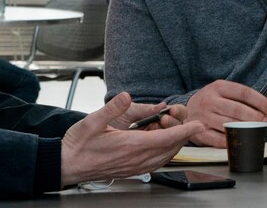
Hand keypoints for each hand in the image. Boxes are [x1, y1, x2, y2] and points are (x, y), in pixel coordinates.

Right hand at [60, 92, 202, 186]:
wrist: (67, 165)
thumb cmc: (78, 144)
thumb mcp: (92, 120)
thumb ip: (112, 108)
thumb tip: (126, 96)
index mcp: (130, 145)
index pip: (166, 138)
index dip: (185, 131)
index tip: (198, 124)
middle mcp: (136, 159)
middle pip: (171, 148)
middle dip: (180, 133)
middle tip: (177, 118)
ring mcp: (135, 167)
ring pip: (165, 156)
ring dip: (172, 142)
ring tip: (167, 127)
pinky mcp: (132, 170)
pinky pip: (156, 162)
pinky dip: (164, 151)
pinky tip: (160, 142)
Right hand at [184, 80, 266, 147]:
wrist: (185, 111)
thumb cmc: (211, 101)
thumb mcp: (223, 92)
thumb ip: (241, 98)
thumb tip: (264, 109)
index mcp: (218, 87)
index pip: (243, 92)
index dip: (260, 101)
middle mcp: (210, 100)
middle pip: (237, 109)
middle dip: (255, 117)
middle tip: (264, 121)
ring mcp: (203, 117)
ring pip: (229, 125)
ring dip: (246, 130)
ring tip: (255, 131)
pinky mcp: (199, 132)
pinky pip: (219, 140)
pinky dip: (232, 141)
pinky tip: (240, 140)